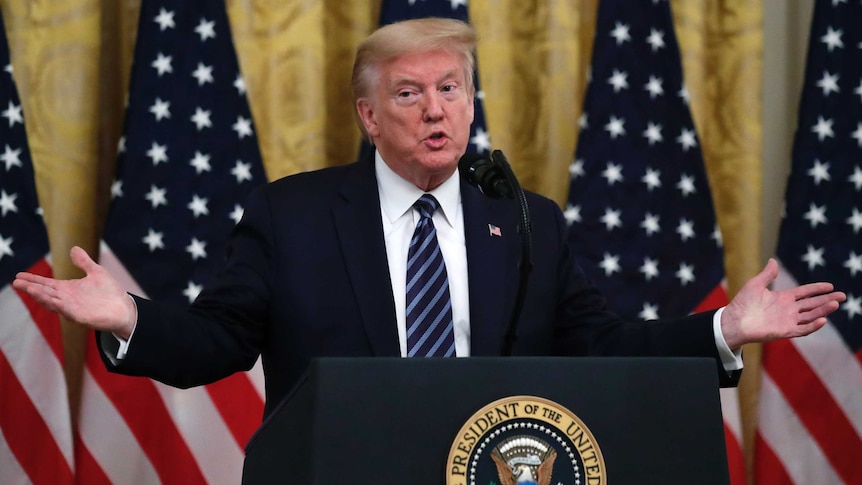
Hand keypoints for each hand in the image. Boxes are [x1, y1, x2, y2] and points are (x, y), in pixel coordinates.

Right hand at [12, 246, 136, 338]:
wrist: (125, 309)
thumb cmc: (110, 293)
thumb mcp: (96, 272)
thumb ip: (83, 262)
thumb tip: (73, 249)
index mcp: (68, 289)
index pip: (46, 284)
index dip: (33, 280)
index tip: (18, 275)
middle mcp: (67, 299)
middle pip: (45, 293)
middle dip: (31, 288)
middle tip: (16, 282)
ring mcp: (72, 309)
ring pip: (52, 302)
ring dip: (40, 296)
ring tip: (28, 288)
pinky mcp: (81, 317)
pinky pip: (67, 311)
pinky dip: (57, 305)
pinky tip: (51, 299)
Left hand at [720, 258, 845, 349]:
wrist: (734, 320)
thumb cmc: (742, 303)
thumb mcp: (755, 285)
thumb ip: (767, 274)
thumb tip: (773, 260)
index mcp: (783, 298)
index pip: (805, 292)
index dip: (817, 289)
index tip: (830, 286)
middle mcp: (788, 309)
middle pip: (812, 304)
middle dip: (827, 300)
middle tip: (842, 296)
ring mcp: (788, 320)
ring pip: (810, 315)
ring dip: (823, 310)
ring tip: (835, 304)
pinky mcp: (785, 331)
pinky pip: (803, 329)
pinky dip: (813, 325)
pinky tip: (823, 320)